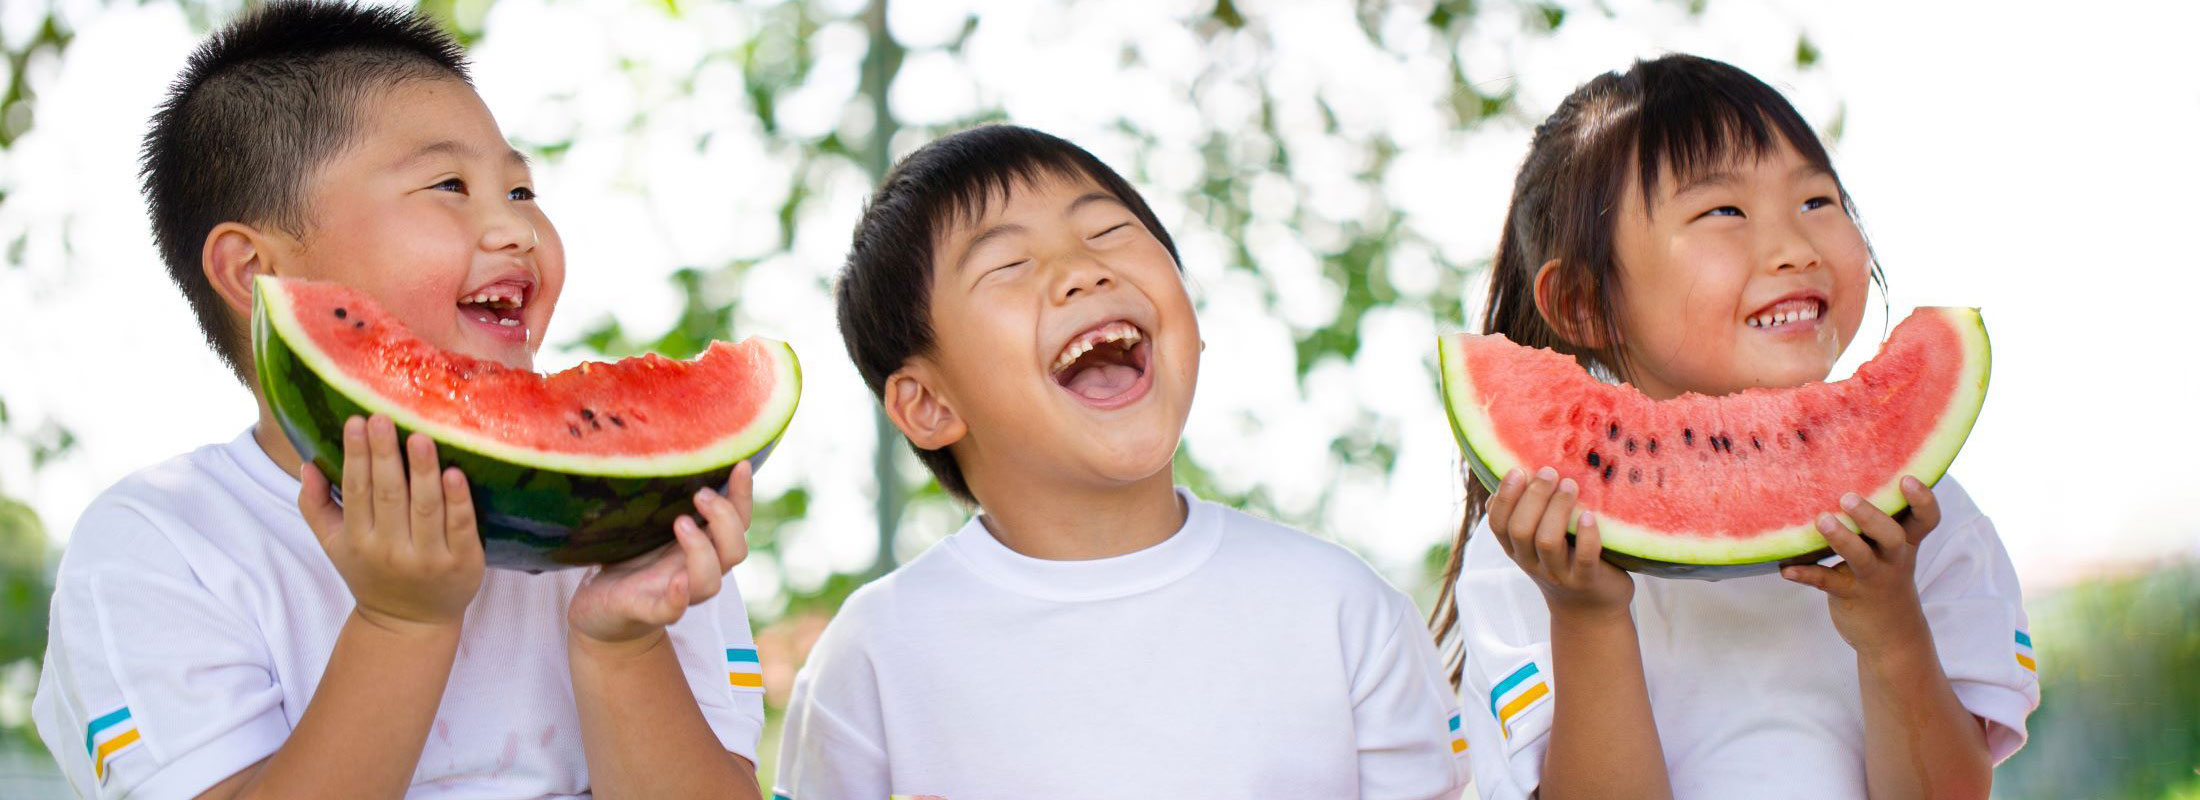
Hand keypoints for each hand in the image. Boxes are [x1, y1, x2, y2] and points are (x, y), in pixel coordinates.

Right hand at [298, 415, 484, 631]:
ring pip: (425, 508)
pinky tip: (456, 473)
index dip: (356, 456)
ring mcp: (429, 558)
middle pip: (389, 495)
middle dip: (384, 455)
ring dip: (423, 471)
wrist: (410, 624)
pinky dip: (459, 501)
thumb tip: (306, 464)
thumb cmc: (372, 571)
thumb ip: (315, 507)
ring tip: (421, 436)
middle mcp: (392, 550)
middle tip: (383, 417)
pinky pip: (460, 527)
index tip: (356, 421)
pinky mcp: (463, 563)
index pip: (357, 491)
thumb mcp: (335, 545)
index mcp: (358, 540)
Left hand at [568, 461, 753, 645]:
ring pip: (709, 582)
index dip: (744, 495)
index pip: (737, 521)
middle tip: (699, 494)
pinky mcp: (645, 611)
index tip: (740, 463)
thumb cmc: (626, 560)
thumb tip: (665, 443)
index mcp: (701, 546)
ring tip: (681, 523)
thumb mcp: (646, 523)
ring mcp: (675, 593)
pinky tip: (677, 583)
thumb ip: (663, 498)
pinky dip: (678, 598)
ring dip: (702, 551)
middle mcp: (695, 570)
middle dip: (725, 520)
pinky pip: (670, 610)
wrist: (598, 612)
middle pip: (735, 551)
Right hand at [1488, 466, 1633, 616]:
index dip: (1504, 496)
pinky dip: (1587, 536)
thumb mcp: (1537, 541)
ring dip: (1557, 510)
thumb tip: (1521, 469)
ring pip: (1546, 541)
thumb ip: (1528, 513)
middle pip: (1520, 529)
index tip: (1517, 470)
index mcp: (1516, 549)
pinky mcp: (1586, 581)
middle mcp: (1531, 562)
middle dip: (1533, 497)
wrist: (1590, 609)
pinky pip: (1584, 558)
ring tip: (1570, 485)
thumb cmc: (1565, 560)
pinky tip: (1591, 517)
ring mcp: (1558, 574)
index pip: (1497, 523)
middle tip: (1549, 471)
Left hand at [1781, 477, 1940, 656]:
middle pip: (1892, 536)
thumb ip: (1878, 522)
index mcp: (1906, 542)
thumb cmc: (1885, 577)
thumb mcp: (1891, 552)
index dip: (1922, 500)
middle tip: (1847, 497)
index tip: (1907, 479)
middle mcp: (1893, 559)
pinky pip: (1826, 582)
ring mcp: (1872, 578)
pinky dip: (1805, 574)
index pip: (1926, 519)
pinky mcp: (1849, 595)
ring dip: (1841, 539)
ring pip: (1861, 558)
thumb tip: (1846, 476)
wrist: (1892, 637)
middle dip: (1872, 516)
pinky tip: (1786, 569)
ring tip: (1821, 521)